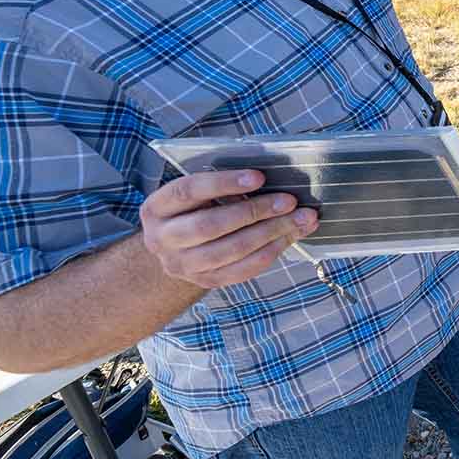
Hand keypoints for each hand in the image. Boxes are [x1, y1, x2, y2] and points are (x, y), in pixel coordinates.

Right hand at [141, 170, 317, 288]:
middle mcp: (162, 239)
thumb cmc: (194, 210)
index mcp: (157, 208)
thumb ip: (222, 186)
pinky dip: (270, 252)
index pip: (188, 191)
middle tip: (289, 201)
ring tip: (301, 219)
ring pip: (230, 251)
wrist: (177, 250)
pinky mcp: (204, 281)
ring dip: (271, 233)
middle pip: (211, 226)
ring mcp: (182, 265)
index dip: (224, 183)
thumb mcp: (196, 193)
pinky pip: (241, 270)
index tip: (259, 177)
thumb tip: (271, 181)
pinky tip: (290, 237)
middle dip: (255, 211)